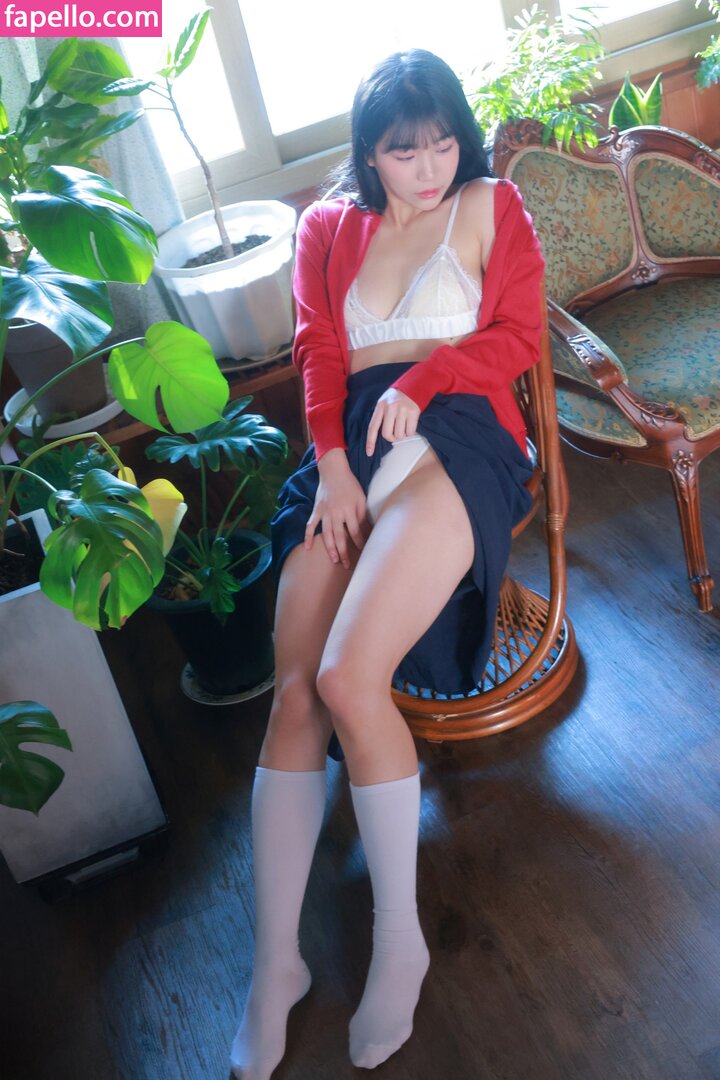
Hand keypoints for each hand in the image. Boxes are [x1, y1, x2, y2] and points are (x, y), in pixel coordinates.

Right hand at [305, 451, 367, 568]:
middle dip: (345, 553)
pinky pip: (310, 525)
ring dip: (330, 549)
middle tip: (347, 565)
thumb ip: (362, 515)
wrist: (333, 471)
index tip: (364, 553)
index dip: (360, 543)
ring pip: (327, 535)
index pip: (356, 532)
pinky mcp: (316, 510)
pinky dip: (308, 536)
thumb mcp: (361, 498)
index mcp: (350, 510)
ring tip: (334, 560)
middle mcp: (336, 513)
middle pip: (341, 537)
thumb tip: (367, 531)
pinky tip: (308, 547)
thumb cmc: (350, 484)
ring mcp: (324, 513)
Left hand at [366, 388, 419, 454]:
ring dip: (402, 434)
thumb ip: (381, 415)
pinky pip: (410, 432)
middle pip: (387, 434)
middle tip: (395, 433)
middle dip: (391, 437)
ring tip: (403, 424)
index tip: (369, 453)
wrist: (413, 385)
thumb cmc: (397, 397)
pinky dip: (410, 432)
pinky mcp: (414, 412)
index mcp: (380, 406)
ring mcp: (403, 410)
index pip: (373, 427)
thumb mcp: (384, 402)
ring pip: (400, 434)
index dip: (370, 441)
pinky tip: (410, 423)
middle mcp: (391, 408)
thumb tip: (379, 436)